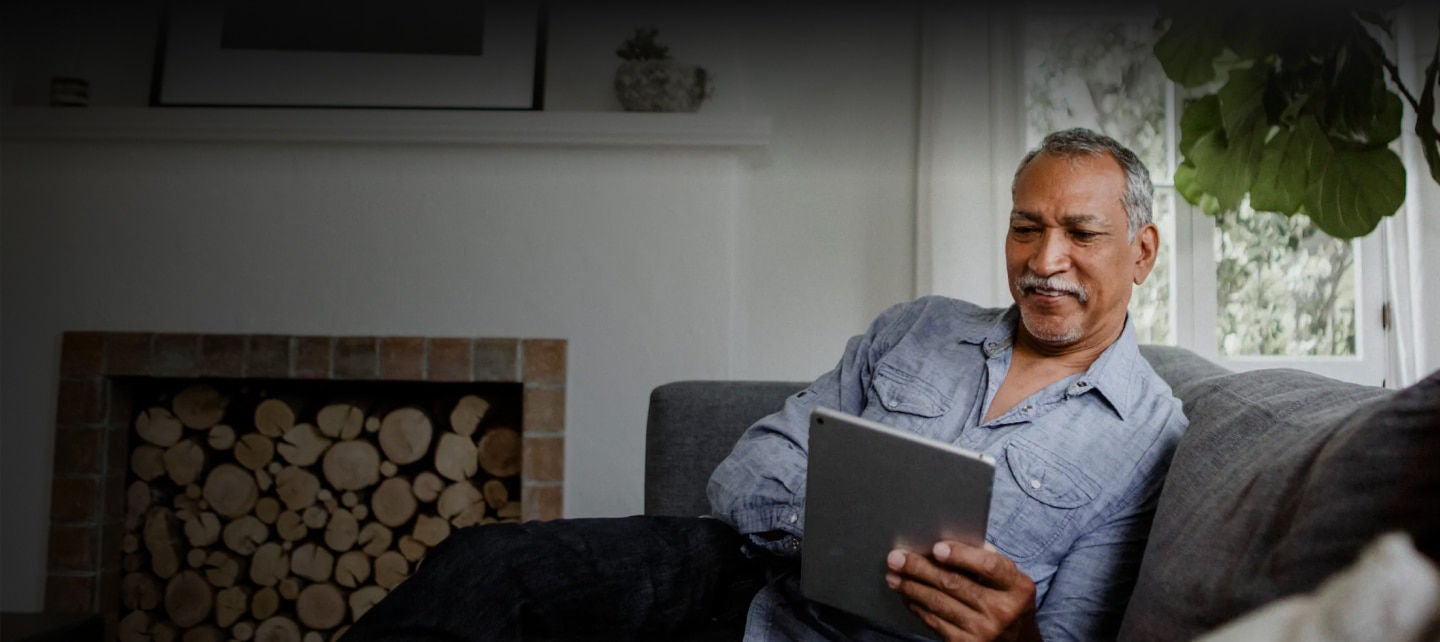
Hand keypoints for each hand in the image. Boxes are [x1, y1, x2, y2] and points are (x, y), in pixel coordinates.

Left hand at [884, 541, 1040, 641]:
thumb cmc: (1007, 602)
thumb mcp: (1010, 582)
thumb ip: (986, 561)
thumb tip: (949, 543)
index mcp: (1018, 587)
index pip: (989, 566)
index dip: (961, 555)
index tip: (936, 548)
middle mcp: (1003, 611)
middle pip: (955, 584)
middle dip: (920, 569)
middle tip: (896, 558)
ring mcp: (985, 631)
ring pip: (939, 604)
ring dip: (911, 588)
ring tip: (894, 576)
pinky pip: (936, 622)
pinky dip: (918, 607)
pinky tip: (908, 596)